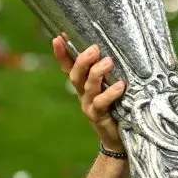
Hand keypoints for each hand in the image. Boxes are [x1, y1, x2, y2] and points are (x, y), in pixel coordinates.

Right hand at [52, 35, 126, 152]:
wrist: (119, 139)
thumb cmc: (117, 107)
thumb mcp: (111, 87)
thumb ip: (110, 72)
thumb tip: (118, 49)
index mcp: (84, 85)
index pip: (69, 67)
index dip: (62, 53)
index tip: (58, 37)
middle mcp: (83, 94)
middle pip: (76, 75)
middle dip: (82, 60)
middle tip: (94, 49)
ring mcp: (89, 106)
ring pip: (88, 87)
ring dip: (97, 73)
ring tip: (109, 62)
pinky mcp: (99, 117)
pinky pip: (101, 103)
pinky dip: (110, 93)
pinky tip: (119, 85)